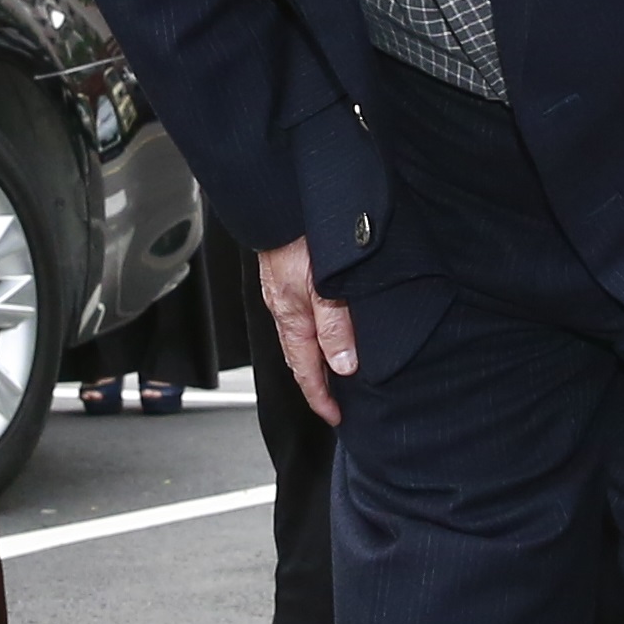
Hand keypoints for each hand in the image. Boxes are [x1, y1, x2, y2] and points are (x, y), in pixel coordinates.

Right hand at [255, 235, 354, 425]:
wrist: (280, 205)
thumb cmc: (300, 240)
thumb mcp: (325, 289)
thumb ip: (335, 327)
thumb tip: (344, 366)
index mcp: (292, 320)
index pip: (306, 372)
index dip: (320, 398)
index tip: (335, 417)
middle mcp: (284, 311)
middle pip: (299, 359)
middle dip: (316, 385)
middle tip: (336, 403)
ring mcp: (283, 295)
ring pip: (299, 338)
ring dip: (315, 359)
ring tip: (334, 373)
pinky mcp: (287, 280)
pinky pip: (300, 318)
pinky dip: (312, 334)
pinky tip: (324, 328)